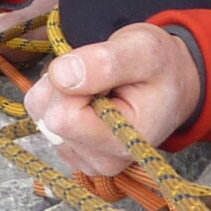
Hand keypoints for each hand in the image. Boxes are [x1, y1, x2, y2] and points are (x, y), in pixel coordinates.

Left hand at [24, 25, 202, 177]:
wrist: (171, 82)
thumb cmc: (160, 66)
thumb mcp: (144, 50)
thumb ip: (104, 62)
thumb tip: (61, 75)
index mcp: (124, 143)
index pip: (64, 117)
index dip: (74, 83)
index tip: (102, 73)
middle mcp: (102, 160)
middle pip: (48, 117)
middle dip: (65, 85)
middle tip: (101, 78)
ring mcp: (85, 159)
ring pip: (40, 114)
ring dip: (59, 89)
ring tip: (96, 85)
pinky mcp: (72, 150)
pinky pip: (42, 117)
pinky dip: (57, 98)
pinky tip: (87, 96)